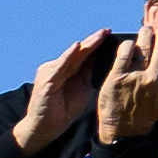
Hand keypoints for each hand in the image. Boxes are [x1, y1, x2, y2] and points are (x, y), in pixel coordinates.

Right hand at [13, 34, 114, 157]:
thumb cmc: (65, 108)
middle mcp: (58, 67)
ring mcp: (51, 72)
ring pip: (72, 55)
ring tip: (99, 35)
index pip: (85, 54)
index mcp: (69, 69)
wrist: (46, 127)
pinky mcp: (46, 80)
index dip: (98, 44)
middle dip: (94, 40)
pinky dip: (68, 56)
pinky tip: (77, 47)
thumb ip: (91, 74)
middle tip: (107, 30)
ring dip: (86, 45)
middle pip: (80, 51)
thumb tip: (110, 62)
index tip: (111, 33)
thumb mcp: (84, 88)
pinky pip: (59, 66)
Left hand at [96, 11, 157, 147]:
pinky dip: (127, 45)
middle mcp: (153, 80)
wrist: (125, 128)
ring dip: (146, 34)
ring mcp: (134, 78)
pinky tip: (130, 42)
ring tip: (147, 30)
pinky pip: (123, 55)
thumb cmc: (154, 114)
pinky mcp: (115, 78)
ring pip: (143, 47)